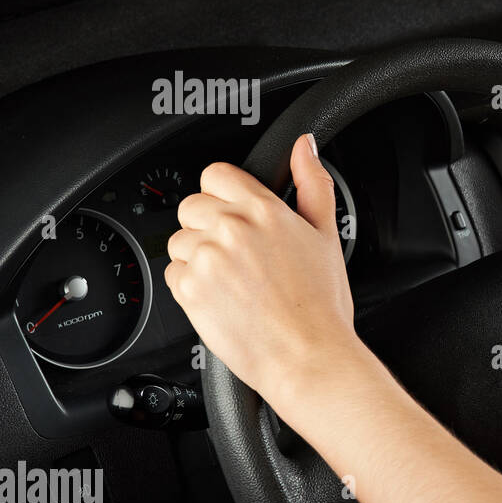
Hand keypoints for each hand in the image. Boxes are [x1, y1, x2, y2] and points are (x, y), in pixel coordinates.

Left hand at [165, 134, 360, 403]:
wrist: (307, 355)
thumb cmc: (320, 305)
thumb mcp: (327, 236)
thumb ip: (312, 184)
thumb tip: (305, 147)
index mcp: (264, 210)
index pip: (216, 174)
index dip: (225, 195)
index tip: (235, 216)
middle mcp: (231, 228)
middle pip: (192, 206)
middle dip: (209, 227)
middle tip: (239, 257)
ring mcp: (206, 258)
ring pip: (180, 241)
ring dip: (198, 258)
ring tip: (233, 283)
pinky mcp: (188, 288)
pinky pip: (173, 274)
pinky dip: (192, 286)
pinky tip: (223, 299)